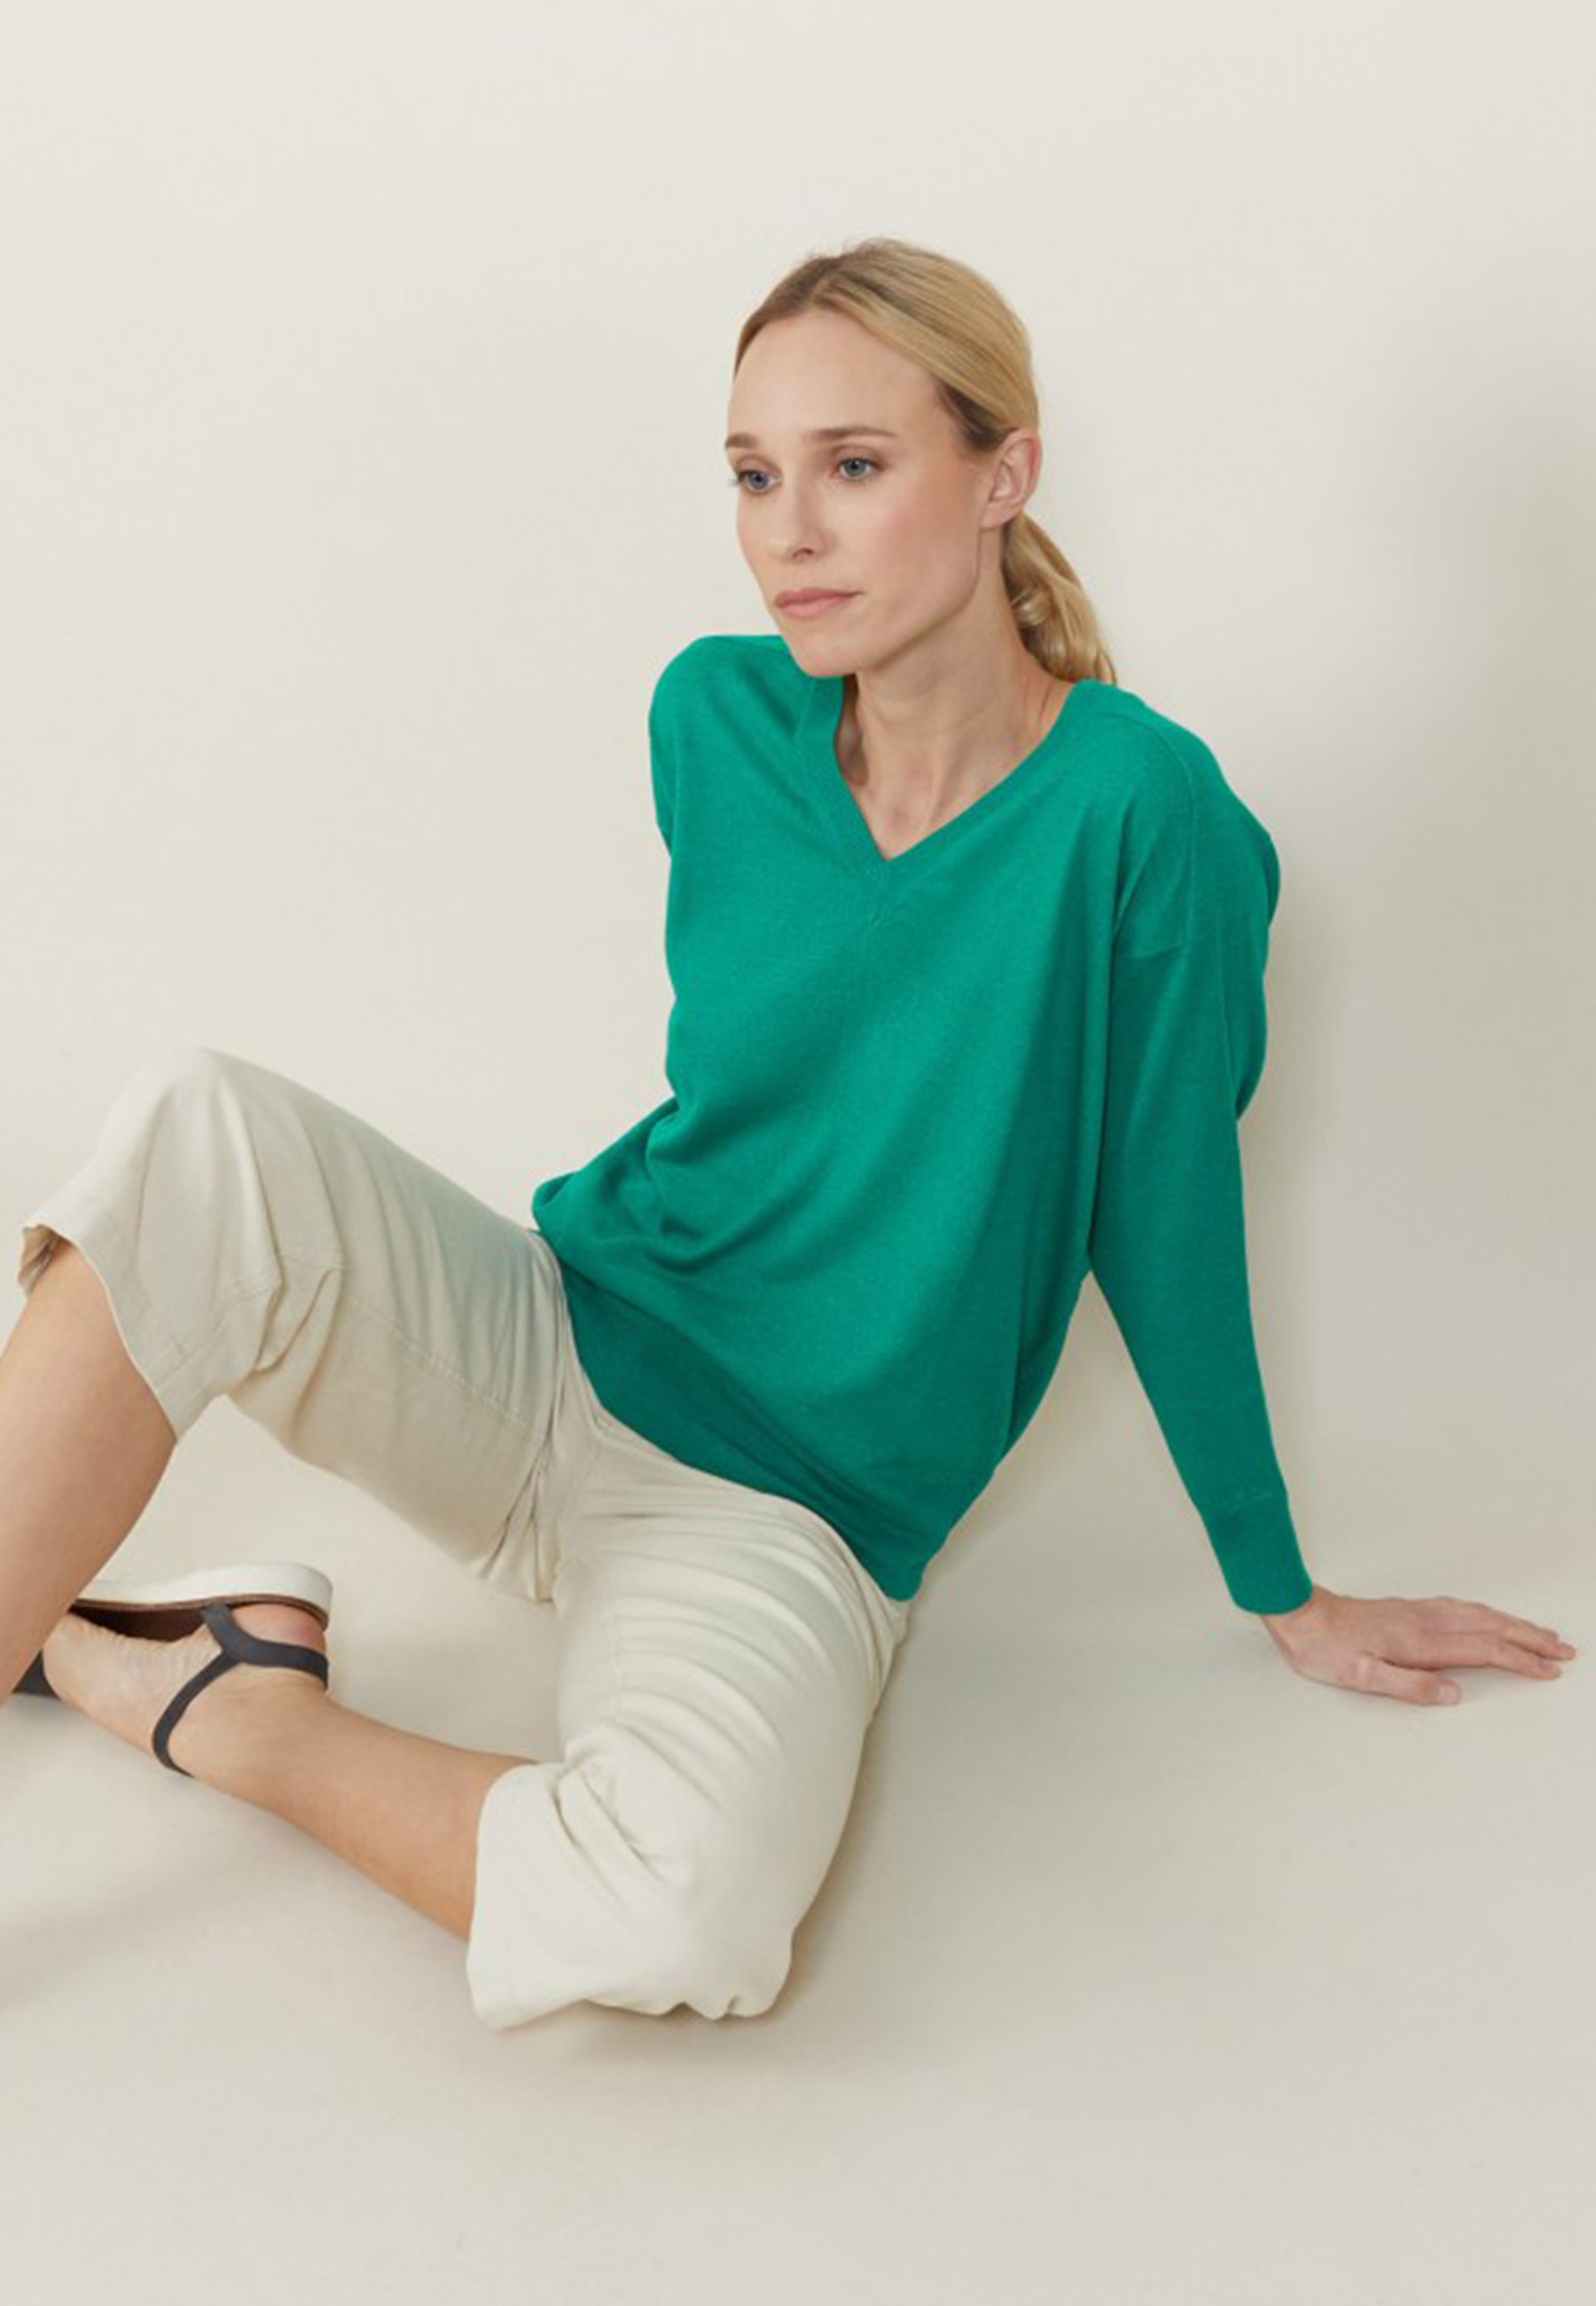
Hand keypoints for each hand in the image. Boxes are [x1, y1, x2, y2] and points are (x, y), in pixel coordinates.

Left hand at [1257, 1583, 1577, 1705]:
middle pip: (1491, 1627)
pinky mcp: (1408, 1609)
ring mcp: (1418, 1612)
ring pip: (1479, 1614)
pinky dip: (1488, 1614)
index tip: (1549, 1670)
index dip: (1521, 1660)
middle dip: (1530, 1639)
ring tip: (1540, 1633)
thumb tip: (1453, 1694)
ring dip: (1514, 1623)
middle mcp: (1424, 1621)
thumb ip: (1409, 1685)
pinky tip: (1491, 1617)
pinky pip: (1462, 1608)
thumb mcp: (1361, 1676)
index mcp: (1420, 1641)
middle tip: (1563, 1651)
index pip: (1485, 1649)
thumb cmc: (1324, 1647)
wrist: (1298, 1613)